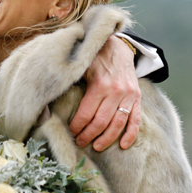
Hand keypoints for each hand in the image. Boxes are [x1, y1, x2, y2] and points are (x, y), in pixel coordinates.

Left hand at [71, 35, 140, 149]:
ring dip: (106, 139)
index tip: (72, 132)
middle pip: (101, 122)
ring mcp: (128, 95)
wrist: (118, 46)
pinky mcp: (137, 97)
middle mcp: (116, 91)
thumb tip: (54, 92)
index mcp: (100, 83)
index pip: (86, 113)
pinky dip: (130, 135)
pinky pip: (136, 120)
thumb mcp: (83, 64)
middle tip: (80, 142)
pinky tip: (123, 145)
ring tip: (96, 146)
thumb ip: (73, 79)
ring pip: (117, 125)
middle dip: (88, 135)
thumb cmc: (96, 56)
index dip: (77, 126)